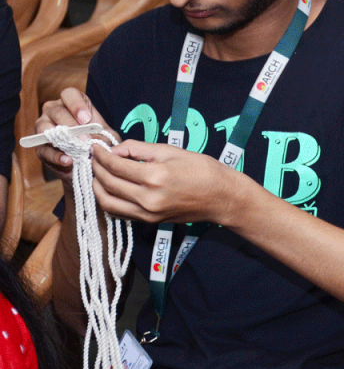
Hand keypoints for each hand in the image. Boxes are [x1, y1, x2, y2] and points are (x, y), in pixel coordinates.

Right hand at [34, 88, 116, 182]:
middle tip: (84, 139)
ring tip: (75, 150)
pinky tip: (67, 160)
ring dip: (61, 139)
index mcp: (72, 103)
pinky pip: (44, 149)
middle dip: (71, 126)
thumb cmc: (97, 141)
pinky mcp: (40, 146)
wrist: (87, 161)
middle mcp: (54, 111)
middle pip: (57, 112)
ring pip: (45, 128)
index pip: (69, 95)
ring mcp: (43, 127)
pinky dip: (56, 156)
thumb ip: (104, 137)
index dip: (76, 104)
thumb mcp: (106, 137)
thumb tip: (97, 142)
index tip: (86, 119)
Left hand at [90, 139, 244, 225]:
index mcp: (155, 176)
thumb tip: (116, 149)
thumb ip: (140, 149)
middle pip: (107, 183)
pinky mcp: (148, 221)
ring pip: (107, 202)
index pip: (116, 165)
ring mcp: (147, 213)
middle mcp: (147, 198)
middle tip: (95, 157)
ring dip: (97, 186)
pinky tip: (110, 189)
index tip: (97, 147)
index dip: (102, 155)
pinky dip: (108, 200)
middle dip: (96, 168)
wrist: (221, 197)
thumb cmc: (202, 170)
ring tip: (99, 173)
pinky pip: (118, 212)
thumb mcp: (172, 151)